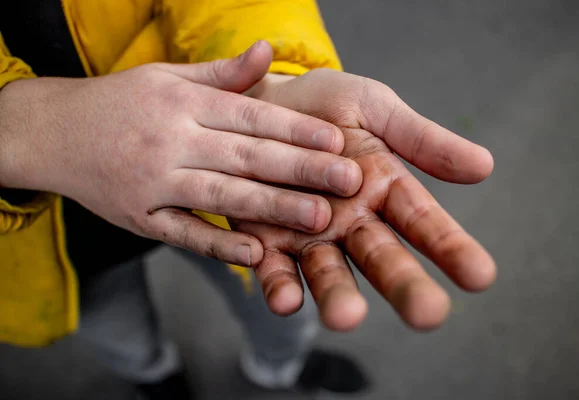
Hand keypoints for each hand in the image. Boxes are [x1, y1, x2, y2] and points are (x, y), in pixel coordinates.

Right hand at [0, 43, 361, 266]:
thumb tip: (268, 49)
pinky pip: (184, 235)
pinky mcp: (140, 219)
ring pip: (223, 196)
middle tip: (348, 181)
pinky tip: (256, 256)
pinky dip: (219, 246)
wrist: (51, 132)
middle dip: (301, 169)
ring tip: (319, 219)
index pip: (251, 115)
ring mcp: (155, 183)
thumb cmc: (120, 103)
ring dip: (273, 209)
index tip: (337, 141)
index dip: (296, 129)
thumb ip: (223, 74)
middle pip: (246, 156)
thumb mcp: (168, 77)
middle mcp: (172, 141)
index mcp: (183, 103)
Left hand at [236, 69, 495, 330]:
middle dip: (404, 286)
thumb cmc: (322, 106)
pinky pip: (273, 269)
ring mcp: (309, 237)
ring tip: (346, 317)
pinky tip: (286, 301)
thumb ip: (420, 139)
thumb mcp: (374, 109)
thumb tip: (485, 165)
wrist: (263, 101)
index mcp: (386, 190)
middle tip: (429, 314)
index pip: (426, 224)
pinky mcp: (265, 242)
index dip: (453, 248)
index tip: (482, 275)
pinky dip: (279, 285)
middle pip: (382, 258)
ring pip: (328, 272)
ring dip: (337, 296)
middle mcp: (352, 224)